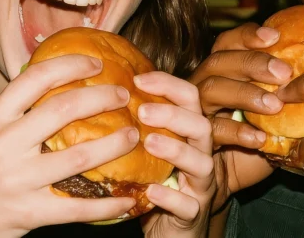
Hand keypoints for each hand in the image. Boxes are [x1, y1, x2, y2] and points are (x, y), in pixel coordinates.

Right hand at [0, 55, 137, 237]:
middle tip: (124, 95)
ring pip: (79, 156)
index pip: (35, 78)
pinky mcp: (28, 213)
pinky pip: (77, 208)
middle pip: (64, 110)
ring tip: (134, 135)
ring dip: (115, 144)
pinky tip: (129, 198)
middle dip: (102, 98)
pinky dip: (108, 203)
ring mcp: (17, 180)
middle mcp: (4, 145)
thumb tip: (56, 82)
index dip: (71, 65)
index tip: (97, 63)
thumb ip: (13, 112)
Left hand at [132, 72, 214, 236]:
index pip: (190, 98)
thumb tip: (102, 91)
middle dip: (174, 115)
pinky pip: (188, 205)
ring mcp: (200, 185)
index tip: (137, 80)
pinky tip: (151, 191)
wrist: (170, 228)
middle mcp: (201, 155)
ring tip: (148, 142)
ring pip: (202, 163)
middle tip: (142, 111)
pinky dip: (170, 197)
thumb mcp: (148, 149)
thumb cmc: (154, 181)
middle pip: (202, 126)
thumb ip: (137, 124)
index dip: (168, 85)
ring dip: (176, 150)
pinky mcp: (193, 214)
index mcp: (189, 134)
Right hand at [188, 23, 292, 212]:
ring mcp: (195, 110)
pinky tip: (260, 138)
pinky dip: (237, 131)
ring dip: (245, 94)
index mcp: (221, 71)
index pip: (228, 42)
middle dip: (252, 62)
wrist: (223, 180)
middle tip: (283, 72)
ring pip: (211, 89)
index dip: (248, 36)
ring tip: (274, 106)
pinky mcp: (195, 138)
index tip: (276, 37)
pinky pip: (212, 129)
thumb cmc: (252, 139)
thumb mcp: (272, 113)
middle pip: (218, 61)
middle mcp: (203, 84)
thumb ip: (286, 92)